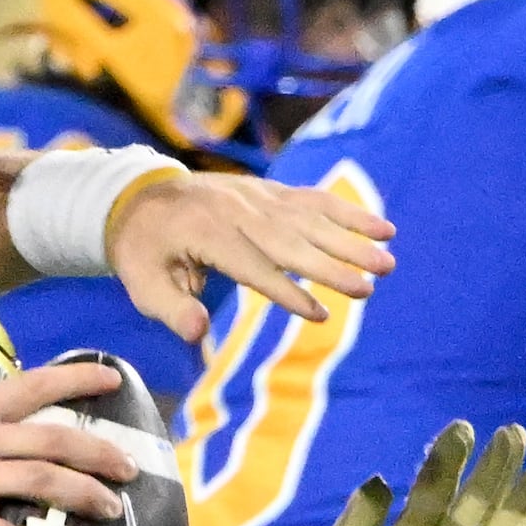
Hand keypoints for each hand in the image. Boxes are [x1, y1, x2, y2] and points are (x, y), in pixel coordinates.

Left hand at [109, 167, 393, 342]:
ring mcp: (257, 196)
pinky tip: (382, 227)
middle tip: (372, 285)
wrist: (138, 194)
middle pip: (292, 240)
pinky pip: (315, 200)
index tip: (319, 314)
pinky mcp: (270, 191)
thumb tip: (198, 335)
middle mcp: (238, 211)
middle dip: (333, 264)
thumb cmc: (143, 251)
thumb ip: (171, 308)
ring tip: (388, 257)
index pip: (253, 266)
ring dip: (352, 238)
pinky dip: (349, 212)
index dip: (286, 291)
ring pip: (311, 218)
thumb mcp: (141, 284)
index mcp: (206, 234)